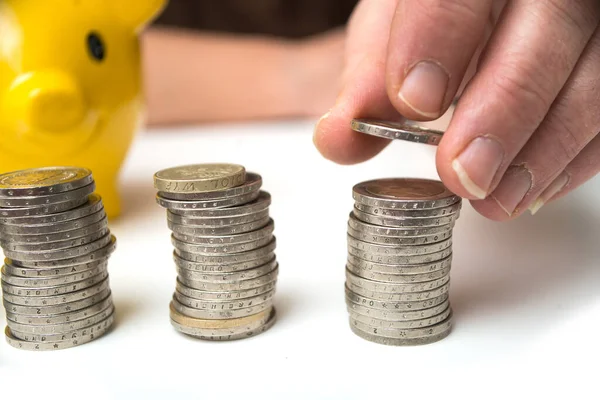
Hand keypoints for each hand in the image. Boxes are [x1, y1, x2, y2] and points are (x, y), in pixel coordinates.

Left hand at [313, 0, 599, 219]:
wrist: (479, 15)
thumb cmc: (435, 21)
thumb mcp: (391, 36)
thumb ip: (367, 82)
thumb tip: (338, 138)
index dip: (441, 39)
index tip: (414, 101)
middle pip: (550, 26)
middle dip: (504, 107)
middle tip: (462, 172)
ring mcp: (592, 24)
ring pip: (595, 75)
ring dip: (545, 148)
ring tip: (493, 197)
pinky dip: (571, 158)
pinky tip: (528, 189)